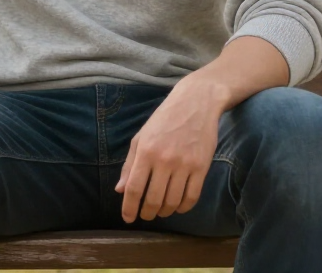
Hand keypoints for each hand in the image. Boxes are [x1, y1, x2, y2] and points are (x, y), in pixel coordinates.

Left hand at [114, 78, 224, 222]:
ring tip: (161, 211)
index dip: (129, 207)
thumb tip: (119, 190)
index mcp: (145, 151)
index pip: (133, 188)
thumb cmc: (164, 120)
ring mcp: (184, 164)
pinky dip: (183, 207)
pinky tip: (178, 206)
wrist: (196, 103)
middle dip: (147, 213)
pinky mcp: (202, 167)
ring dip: (164, 211)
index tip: (128, 218)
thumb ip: (129, 164)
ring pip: (172, 201)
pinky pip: (192, 196)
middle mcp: (164, 160)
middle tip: (146, 216)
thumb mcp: (141, 137)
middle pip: (153, 199)